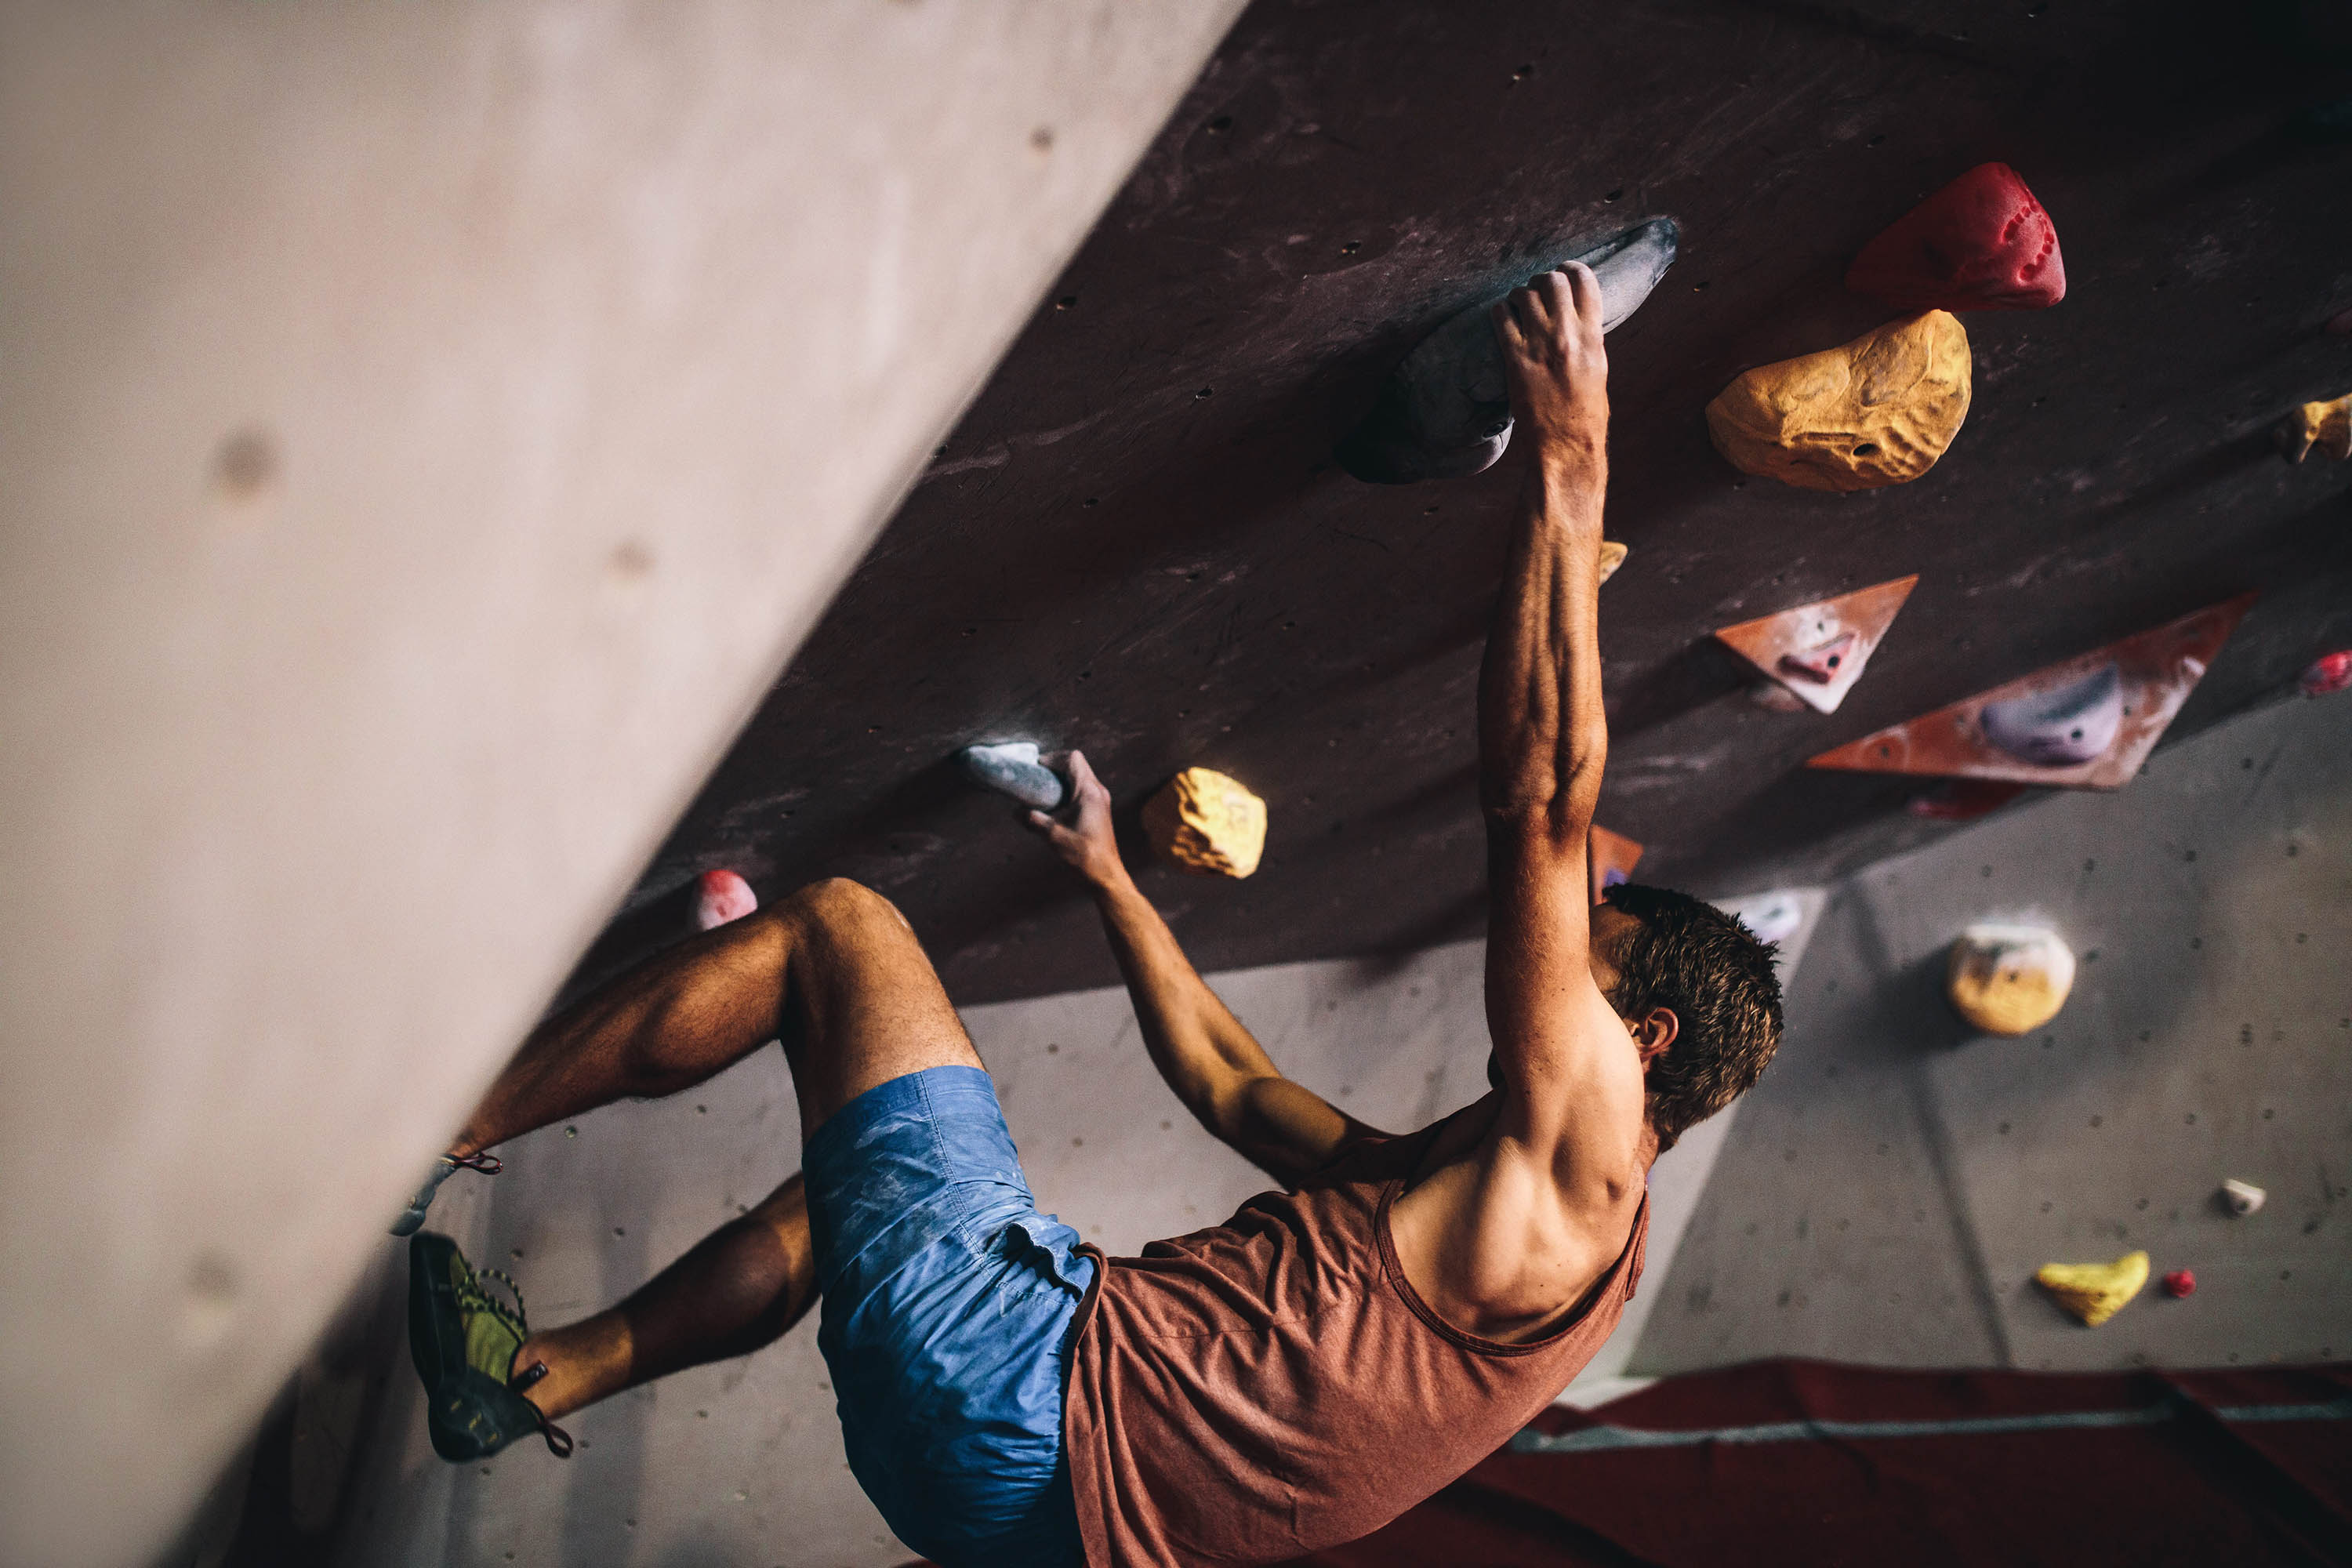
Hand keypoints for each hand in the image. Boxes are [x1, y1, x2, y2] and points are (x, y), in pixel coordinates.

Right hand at [1026, 750, 1128, 891]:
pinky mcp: (1101, 808)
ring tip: (1045, 789)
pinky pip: (1085, 787)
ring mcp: (1101, 799)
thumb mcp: (1053, 836)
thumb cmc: (1083, 855)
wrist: (1105, 874)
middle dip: (1056, 765)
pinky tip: (1057, 803)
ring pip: (1082, 775)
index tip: (1037, 769)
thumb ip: (1033, 820)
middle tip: (1038, 776)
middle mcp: (1098, 791)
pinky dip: (1070, 787)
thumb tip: (1016, 811)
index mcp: (1089, 792)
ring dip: (1063, 776)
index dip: (1053, 758)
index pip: (1073, 759)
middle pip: (1077, 763)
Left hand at [1490, 262, 1607, 461]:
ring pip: (1525, 294)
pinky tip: (1503, 316)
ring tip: (1518, 304)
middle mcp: (1568, 336)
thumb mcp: (1597, 368)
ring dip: (1519, 295)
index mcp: (1593, 337)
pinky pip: (1502, 318)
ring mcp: (1540, 346)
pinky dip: (1501, 311)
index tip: (1563, 270)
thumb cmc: (1585, 413)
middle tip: (1536, 290)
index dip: (1572, 269)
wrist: (1566, 446)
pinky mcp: (1515, 360)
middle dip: (1542, 281)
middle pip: (1552, 281)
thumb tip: (1575, 315)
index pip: (1585, 282)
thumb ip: (1587, 338)